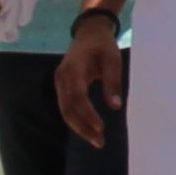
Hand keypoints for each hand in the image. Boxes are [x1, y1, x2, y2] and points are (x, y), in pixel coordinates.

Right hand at [55, 13, 124, 139]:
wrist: (89, 33)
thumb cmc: (102, 45)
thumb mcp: (112, 58)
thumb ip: (113, 81)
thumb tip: (115, 106)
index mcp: (73, 68)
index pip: (77, 96)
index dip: (87, 113)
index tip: (101, 127)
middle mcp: (62, 77)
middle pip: (68, 108)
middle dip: (83, 127)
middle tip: (100, 142)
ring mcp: (60, 83)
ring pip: (65, 111)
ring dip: (80, 127)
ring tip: (97, 141)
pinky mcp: (63, 87)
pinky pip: (67, 107)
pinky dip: (77, 120)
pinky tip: (89, 129)